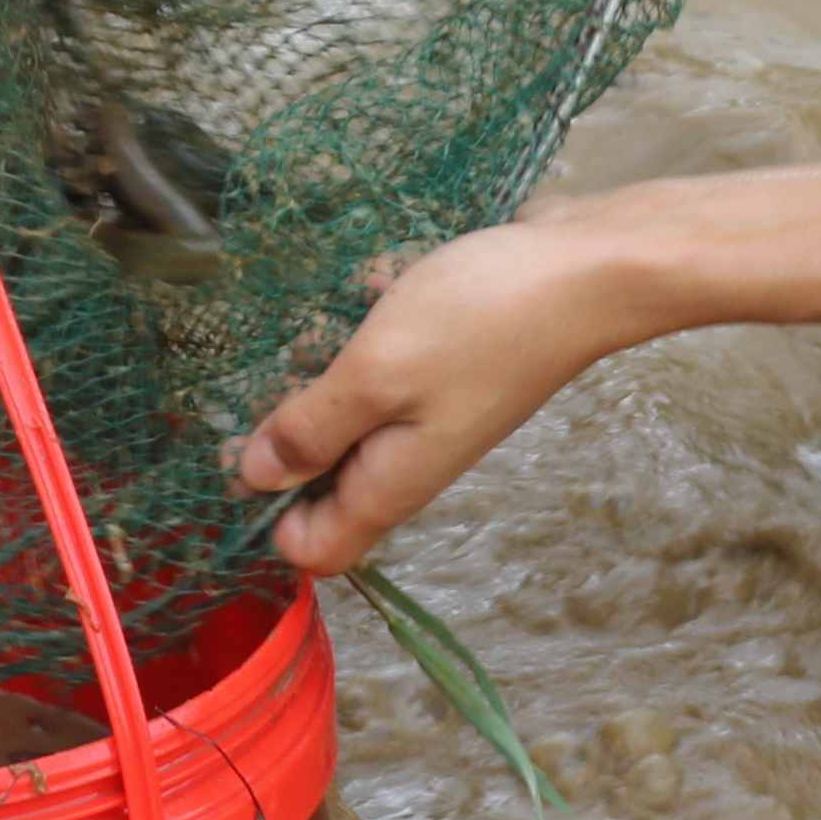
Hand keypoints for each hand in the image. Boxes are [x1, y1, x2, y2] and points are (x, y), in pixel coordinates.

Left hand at [225, 218, 630, 575]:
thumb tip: (254, 478)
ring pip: (346, 410)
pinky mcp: (442, 365)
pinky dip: (366, 326)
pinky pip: (379, 360)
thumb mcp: (375, 374)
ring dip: (324, 363)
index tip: (234, 449)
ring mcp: (428, 411)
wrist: (586, 270)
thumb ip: (312, 428)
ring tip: (328, 314)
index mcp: (390, 482)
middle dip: (286, 425)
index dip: (267, 517)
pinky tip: (375, 283)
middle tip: (276, 364)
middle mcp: (408, 459)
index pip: (316, 549)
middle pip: (322, 476)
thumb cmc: (480, 321)